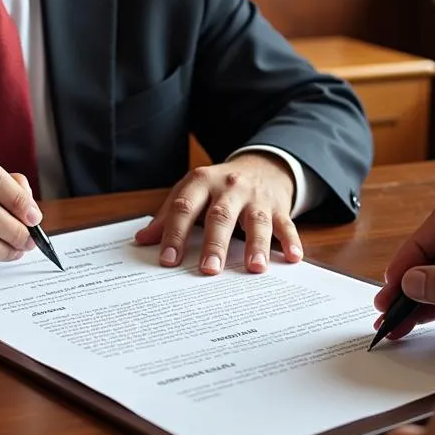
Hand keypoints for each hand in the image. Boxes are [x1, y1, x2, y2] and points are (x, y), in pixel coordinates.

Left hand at [134, 153, 300, 273]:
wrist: (262, 165)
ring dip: (256, 244)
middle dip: (215, 243)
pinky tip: (292, 257)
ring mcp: (256, 197)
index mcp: (202, 181)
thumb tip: (142, 241)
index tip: (168, 260)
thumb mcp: (191, 191)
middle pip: (221, 215)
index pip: (185, 207)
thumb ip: (168, 215)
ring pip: (256, 220)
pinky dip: (290, 240)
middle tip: (209, 269)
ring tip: (254, 267)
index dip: (175, 233)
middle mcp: (229, 186)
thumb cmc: (218, 186)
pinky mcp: (279, 206)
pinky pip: (286, 224)